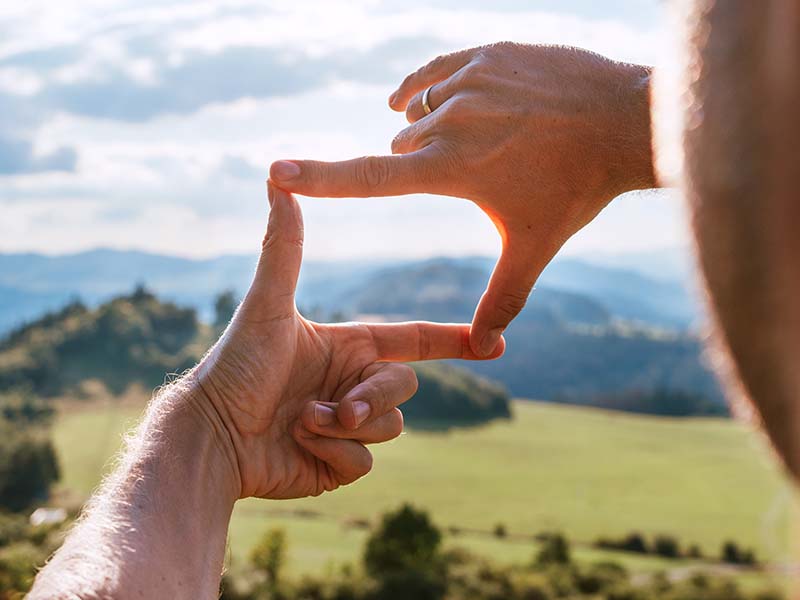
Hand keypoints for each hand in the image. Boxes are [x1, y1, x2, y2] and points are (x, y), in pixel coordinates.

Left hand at [193, 183, 503, 499]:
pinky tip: (297, 445)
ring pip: (390, 427)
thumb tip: (277, 179)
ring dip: (346, 427)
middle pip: (404, 388)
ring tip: (302, 421)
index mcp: (348, 347)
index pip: (412, 340)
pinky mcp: (338, 464)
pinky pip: (365, 462)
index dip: (452, 341)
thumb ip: (283, 247)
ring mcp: (348, 427)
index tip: (494, 343)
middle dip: (375, 398)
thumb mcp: (266, 306)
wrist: (211, 436)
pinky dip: (332, 454)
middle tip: (343, 408)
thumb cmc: (235, 366)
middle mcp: (352, 384)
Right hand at [269, 42, 655, 355]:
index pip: (369, 176)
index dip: (319, 176)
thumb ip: (502, 298)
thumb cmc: (577, 188)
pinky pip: (431, 71)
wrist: (624, 121)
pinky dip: (426, 89)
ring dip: (427, 129)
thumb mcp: (534, 245)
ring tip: (471, 140)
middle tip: (462, 173)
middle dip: (416, 165)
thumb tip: (486, 348)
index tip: (276, 169)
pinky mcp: (482, 53)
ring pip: (417, 110)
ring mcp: (465, 81)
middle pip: (400, 148)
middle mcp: (448, 120)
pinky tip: (427, 97)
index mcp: (450, 168)